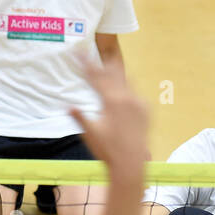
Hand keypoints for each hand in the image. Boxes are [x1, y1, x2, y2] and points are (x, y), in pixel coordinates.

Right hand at [69, 52, 149, 180]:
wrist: (131, 164)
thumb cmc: (107, 150)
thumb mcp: (90, 133)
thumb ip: (80, 116)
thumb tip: (68, 106)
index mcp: (111, 101)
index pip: (95, 77)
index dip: (85, 63)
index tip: (78, 52)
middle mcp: (127, 98)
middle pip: (114, 73)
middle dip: (105, 62)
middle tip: (102, 51)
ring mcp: (139, 104)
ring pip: (127, 81)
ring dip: (117, 74)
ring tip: (112, 66)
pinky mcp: (146, 111)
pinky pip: (135, 94)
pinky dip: (127, 89)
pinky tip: (123, 92)